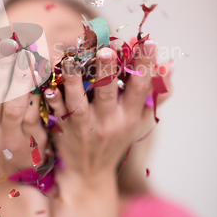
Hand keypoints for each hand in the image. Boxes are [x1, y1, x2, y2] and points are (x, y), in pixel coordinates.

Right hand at [0, 35, 47, 177]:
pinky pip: (34, 114)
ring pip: (14, 103)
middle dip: (0, 65)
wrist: (5, 180)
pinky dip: (37, 93)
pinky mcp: (31, 143)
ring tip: (25, 54)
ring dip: (20, 76)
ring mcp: (8, 139)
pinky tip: (40, 75)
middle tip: (7, 41)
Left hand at [43, 40, 172, 183]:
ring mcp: (85, 126)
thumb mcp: (138, 121)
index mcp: (129, 116)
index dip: (145, 65)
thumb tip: (169, 64)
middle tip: (106, 49)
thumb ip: (154, 94)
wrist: (89, 175)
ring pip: (78, 102)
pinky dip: (52, 100)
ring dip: (74, 80)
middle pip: (107, 93)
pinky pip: (57, 113)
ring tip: (70, 61)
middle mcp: (108, 121)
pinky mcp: (65, 130)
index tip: (148, 42)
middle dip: (107, 70)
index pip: (141, 88)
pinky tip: (48, 86)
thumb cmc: (115, 141)